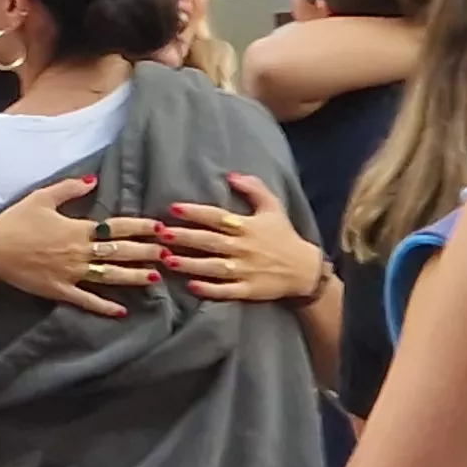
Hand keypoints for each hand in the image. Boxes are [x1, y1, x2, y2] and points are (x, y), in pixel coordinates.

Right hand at [0, 177, 164, 318]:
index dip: (140, 227)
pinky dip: (104, 307)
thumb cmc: (16, 221)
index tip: (160, 227)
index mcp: (78, 229)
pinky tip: (122, 311)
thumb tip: (94, 180)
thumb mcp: (42, 197)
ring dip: (134, 277)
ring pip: (109, 277)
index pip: (117, 227)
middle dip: (147, 253)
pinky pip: (87, 300)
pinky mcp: (60, 290)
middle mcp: (79, 252)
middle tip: (169, 254)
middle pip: (120, 253)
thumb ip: (70, 188)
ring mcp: (71, 273)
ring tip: (155, 277)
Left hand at [162, 175, 328, 304]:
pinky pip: (225, 290)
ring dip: (189, 264)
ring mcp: (245, 270)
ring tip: (167, 260)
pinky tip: (191, 286)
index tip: (173, 208)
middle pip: (209, 241)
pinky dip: (209, 289)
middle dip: (184, 237)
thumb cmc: (284, 235)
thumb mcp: (273, 207)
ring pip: (212, 267)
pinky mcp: (247, 290)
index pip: (216, 217)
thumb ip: (253, 188)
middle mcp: (243, 248)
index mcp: (246, 226)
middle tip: (161, 234)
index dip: (195, 213)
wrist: (304, 269)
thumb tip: (230, 175)